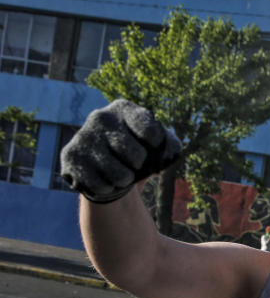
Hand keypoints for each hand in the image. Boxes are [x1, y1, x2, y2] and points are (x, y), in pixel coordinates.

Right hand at [60, 99, 181, 202]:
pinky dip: (107, 188)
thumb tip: (169, 153)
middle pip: (136, 156)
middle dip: (139, 166)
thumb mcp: (160, 146)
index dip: (156, 148)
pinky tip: (102, 177)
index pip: (151, 132)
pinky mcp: (70, 156)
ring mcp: (83, 136)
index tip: (151, 147)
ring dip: (124, 180)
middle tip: (132, 163)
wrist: (107, 169)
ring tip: (118, 172)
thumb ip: (171, 145)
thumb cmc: (139, 154)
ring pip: (119, 175)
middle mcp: (101, 117)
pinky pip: (100, 186)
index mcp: (124, 109)